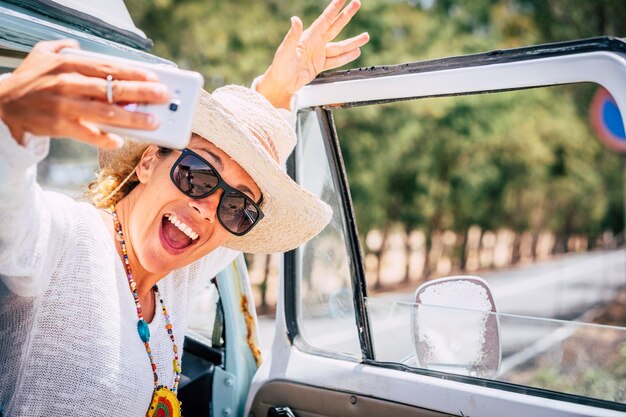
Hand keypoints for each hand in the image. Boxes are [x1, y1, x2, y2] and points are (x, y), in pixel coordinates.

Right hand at [0, 40, 169, 147]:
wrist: (3, 105)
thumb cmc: (28, 81)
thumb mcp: (42, 55)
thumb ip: (63, 49)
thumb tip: (78, 46)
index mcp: (70, 66)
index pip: (110, 68)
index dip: (135, 73)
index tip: (155, 78)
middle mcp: (70, 84)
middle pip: (113, 89)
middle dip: (143, 93)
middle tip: (163, 97)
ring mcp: (66, 106)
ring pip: (106, 113)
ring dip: (132, 118)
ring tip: (152, 122)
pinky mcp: (60, 126)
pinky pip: (88, 134)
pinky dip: (105, 138)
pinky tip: (120, 140)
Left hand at [256, 0, 368, 108]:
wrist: (281, 84)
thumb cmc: (280, 66)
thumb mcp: (286, 50)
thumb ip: (293, 35)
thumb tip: (295, 19)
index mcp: (309, 37)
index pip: (325, 19)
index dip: (334, 8)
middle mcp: (316, 43)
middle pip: (335, 27)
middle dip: (346, 15)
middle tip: (357, 4)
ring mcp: (319, 54)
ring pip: (340, 46)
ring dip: (353, 42)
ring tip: (366, 37)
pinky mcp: (320, 66)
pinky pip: (336, 60)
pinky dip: (347, 57)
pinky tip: (356, 52)